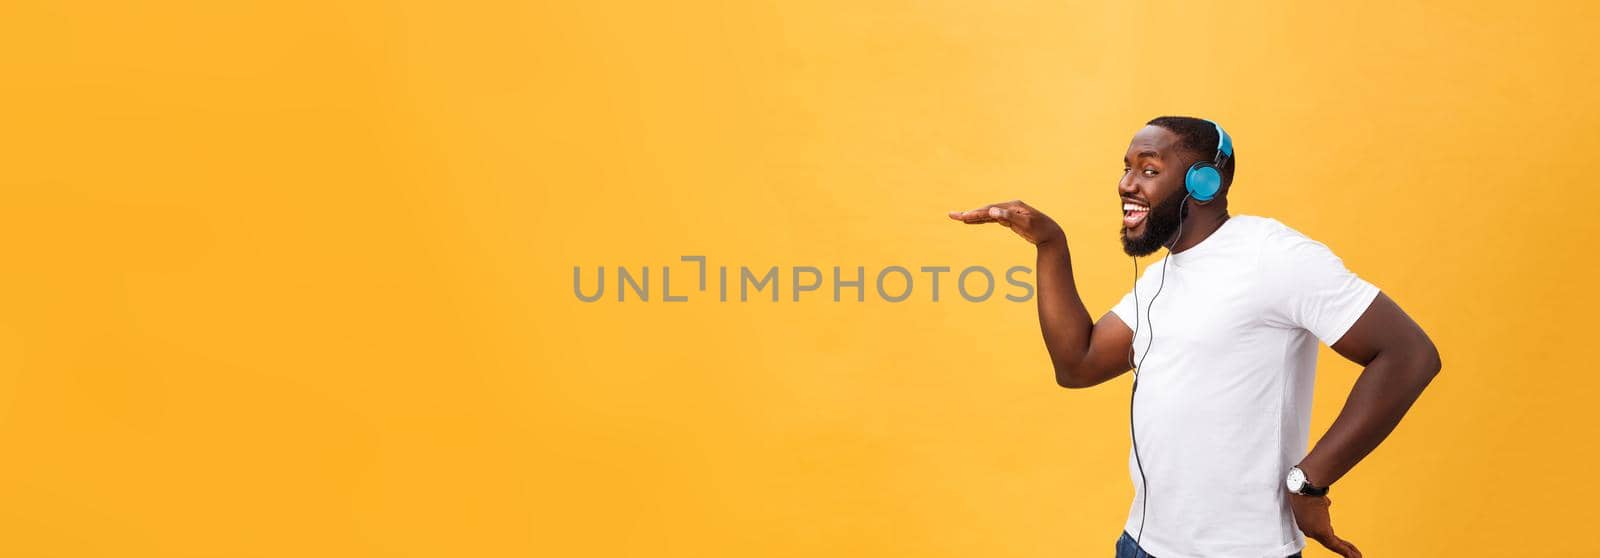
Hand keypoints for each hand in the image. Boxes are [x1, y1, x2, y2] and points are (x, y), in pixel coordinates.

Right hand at [947, 200, 1063, 245]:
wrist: (1051, 234)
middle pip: (985, 210)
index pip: (989, 210)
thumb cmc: (1040, 229)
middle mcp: (1008, 207)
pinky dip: (981, 220)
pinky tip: (972, 221)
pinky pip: (991, 220)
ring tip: (958, 217)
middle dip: (969, 213)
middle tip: (952, 215)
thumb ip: (1008, 217)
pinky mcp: (1008, 220)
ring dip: (973, 216)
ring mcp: (1008, 213)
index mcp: (1011, 206)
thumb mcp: (1025, 224)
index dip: (975, 213)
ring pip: (987, 214)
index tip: (963, 217)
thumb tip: (991, 211)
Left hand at [1288, 494, 1361, 557]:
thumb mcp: (1315, 497)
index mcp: (1306, 522)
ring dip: (1347, 552)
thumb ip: (1321, 504)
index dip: (1333, 537)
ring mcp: (1313, 532)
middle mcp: (1308, 529)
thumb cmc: (1306, 487)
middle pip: (1328, 542)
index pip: (1322, 532)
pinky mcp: (1321, 532)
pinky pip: (1335, 545)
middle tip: (1352, 555)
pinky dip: (1345, 551)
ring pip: (1332, 545)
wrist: (1305, 486)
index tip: (1342, 542)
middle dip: (1342, 548)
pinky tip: (1353, 556)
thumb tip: (1326, 502)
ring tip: (1357, 557)